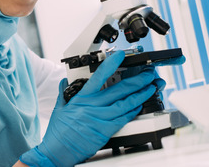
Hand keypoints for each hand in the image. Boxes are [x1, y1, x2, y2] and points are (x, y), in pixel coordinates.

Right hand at [19, 50, 157, 166]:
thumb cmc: (58, 132)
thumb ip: (63, 92)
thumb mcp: (59, 108)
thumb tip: (64, 81)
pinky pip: (123, 119)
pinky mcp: (105, 131)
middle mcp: (92, 106)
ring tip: (151, 87)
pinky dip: (133, 111)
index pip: (99, 76)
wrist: (57, 152)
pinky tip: (140, 105)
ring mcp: (100, 118)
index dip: (111, 64)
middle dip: (137, 80)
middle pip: (119, 89)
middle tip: (147, 74)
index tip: (120, 56)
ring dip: (141, 94)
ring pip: (125, 103)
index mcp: (82, 98)